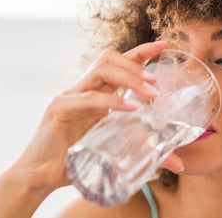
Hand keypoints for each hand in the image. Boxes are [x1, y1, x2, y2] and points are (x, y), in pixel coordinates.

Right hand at [11, 41, 170, 192]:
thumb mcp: (116, 151)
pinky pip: (88, 98)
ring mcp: (70, 96)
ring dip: (129, 77)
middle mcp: (84, 89)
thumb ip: (146, 151)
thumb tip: (179, 162)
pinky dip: (111, 100)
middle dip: (136, 65)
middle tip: (156, 82)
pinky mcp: (59, 109)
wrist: (42, 176)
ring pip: (100, 70)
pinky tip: (130, 109)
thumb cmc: (77, 160)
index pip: (119, 63)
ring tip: (150, 93)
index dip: (141, 52)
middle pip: (109, 59)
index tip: (163, 45)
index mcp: (96, 93)